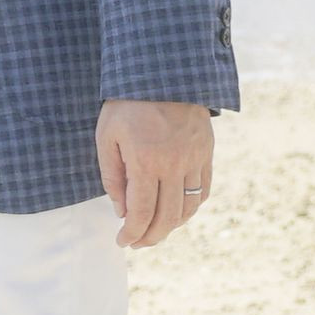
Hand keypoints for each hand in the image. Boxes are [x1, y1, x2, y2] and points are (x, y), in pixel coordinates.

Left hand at [96, 100, 213, 249]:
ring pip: (189, 208)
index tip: (122, 241)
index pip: (142, 213)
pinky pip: (204, 190)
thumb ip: (112, 177)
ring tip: (155, 231)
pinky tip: (176, 211)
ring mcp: (195, 158)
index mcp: (146, 161)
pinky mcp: (207, 152)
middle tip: (137, 243)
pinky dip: (191, 207)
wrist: (162, 71)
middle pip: (167, 217)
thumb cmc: (126, 104)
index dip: (132, 233)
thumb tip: (121, 211)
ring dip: (172, 226)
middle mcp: (174, 164)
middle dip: (150, 237)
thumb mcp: (107, 137)